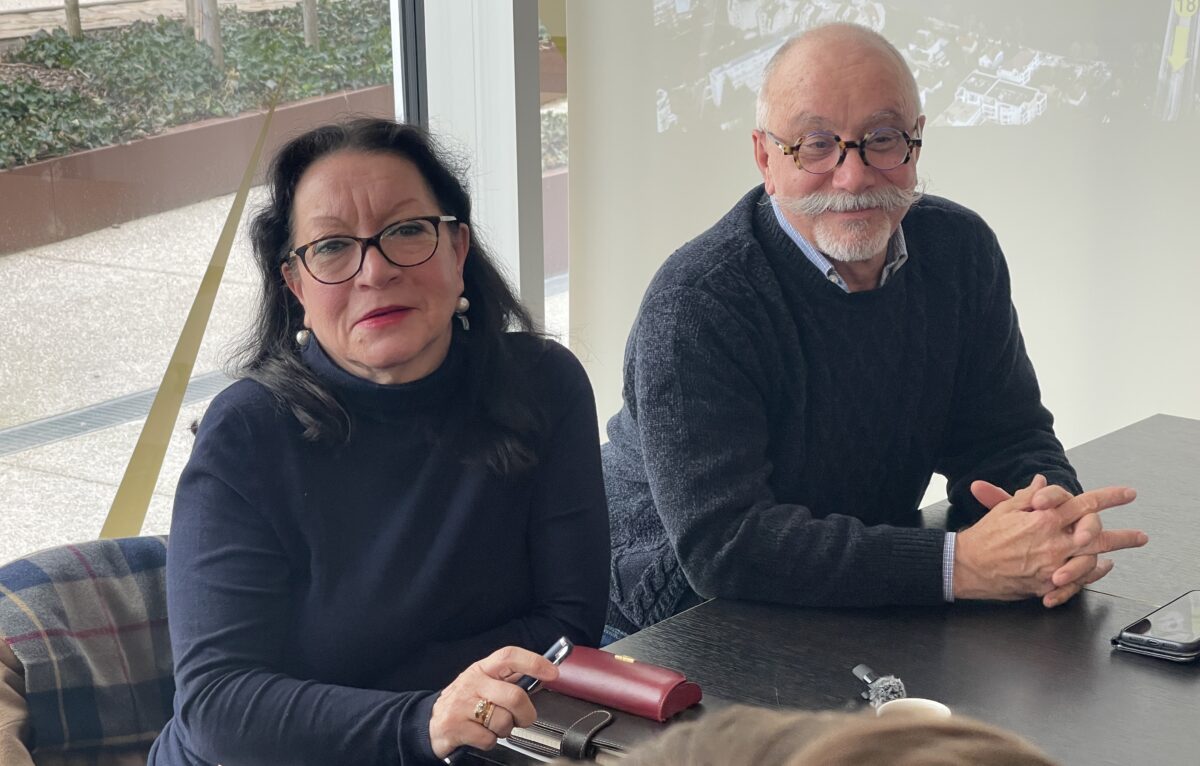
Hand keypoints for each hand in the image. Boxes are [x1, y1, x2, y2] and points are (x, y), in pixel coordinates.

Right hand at [428, 646, 559, 758]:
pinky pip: (488, 739)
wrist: (430, 723)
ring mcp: (462, 705)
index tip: (552, 672)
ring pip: (502, 721)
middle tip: (522, 718)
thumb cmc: (464, 702)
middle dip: (525, 713)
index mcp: (482, 669)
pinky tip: (480, 735)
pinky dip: (489, 742)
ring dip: (504, 729)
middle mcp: (472, 683)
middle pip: (514, 695)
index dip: (533, 662)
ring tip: (493, 725)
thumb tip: (541, 676)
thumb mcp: (483, 684)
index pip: (509, 656)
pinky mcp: (455, 727)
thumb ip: (509, 680)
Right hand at [954, 475, 1144, 602]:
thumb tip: (1043, 483)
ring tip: (1119, 556)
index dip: (1110, 498)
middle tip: (1140, 537)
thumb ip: (1029, 496)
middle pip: (1099, 536)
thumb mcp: (1004, 509)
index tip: (1126, 495)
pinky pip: (1078, 581)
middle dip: (1124, 537)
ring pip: (1092, 560)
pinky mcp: (1047, 584)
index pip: (1085, 504)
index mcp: (1044, 519)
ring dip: (1110, 557)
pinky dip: (1091, 575)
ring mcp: (1052, 566)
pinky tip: (1098, 568)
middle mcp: (1053, 542)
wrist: (966, 567)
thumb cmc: (983, 538)